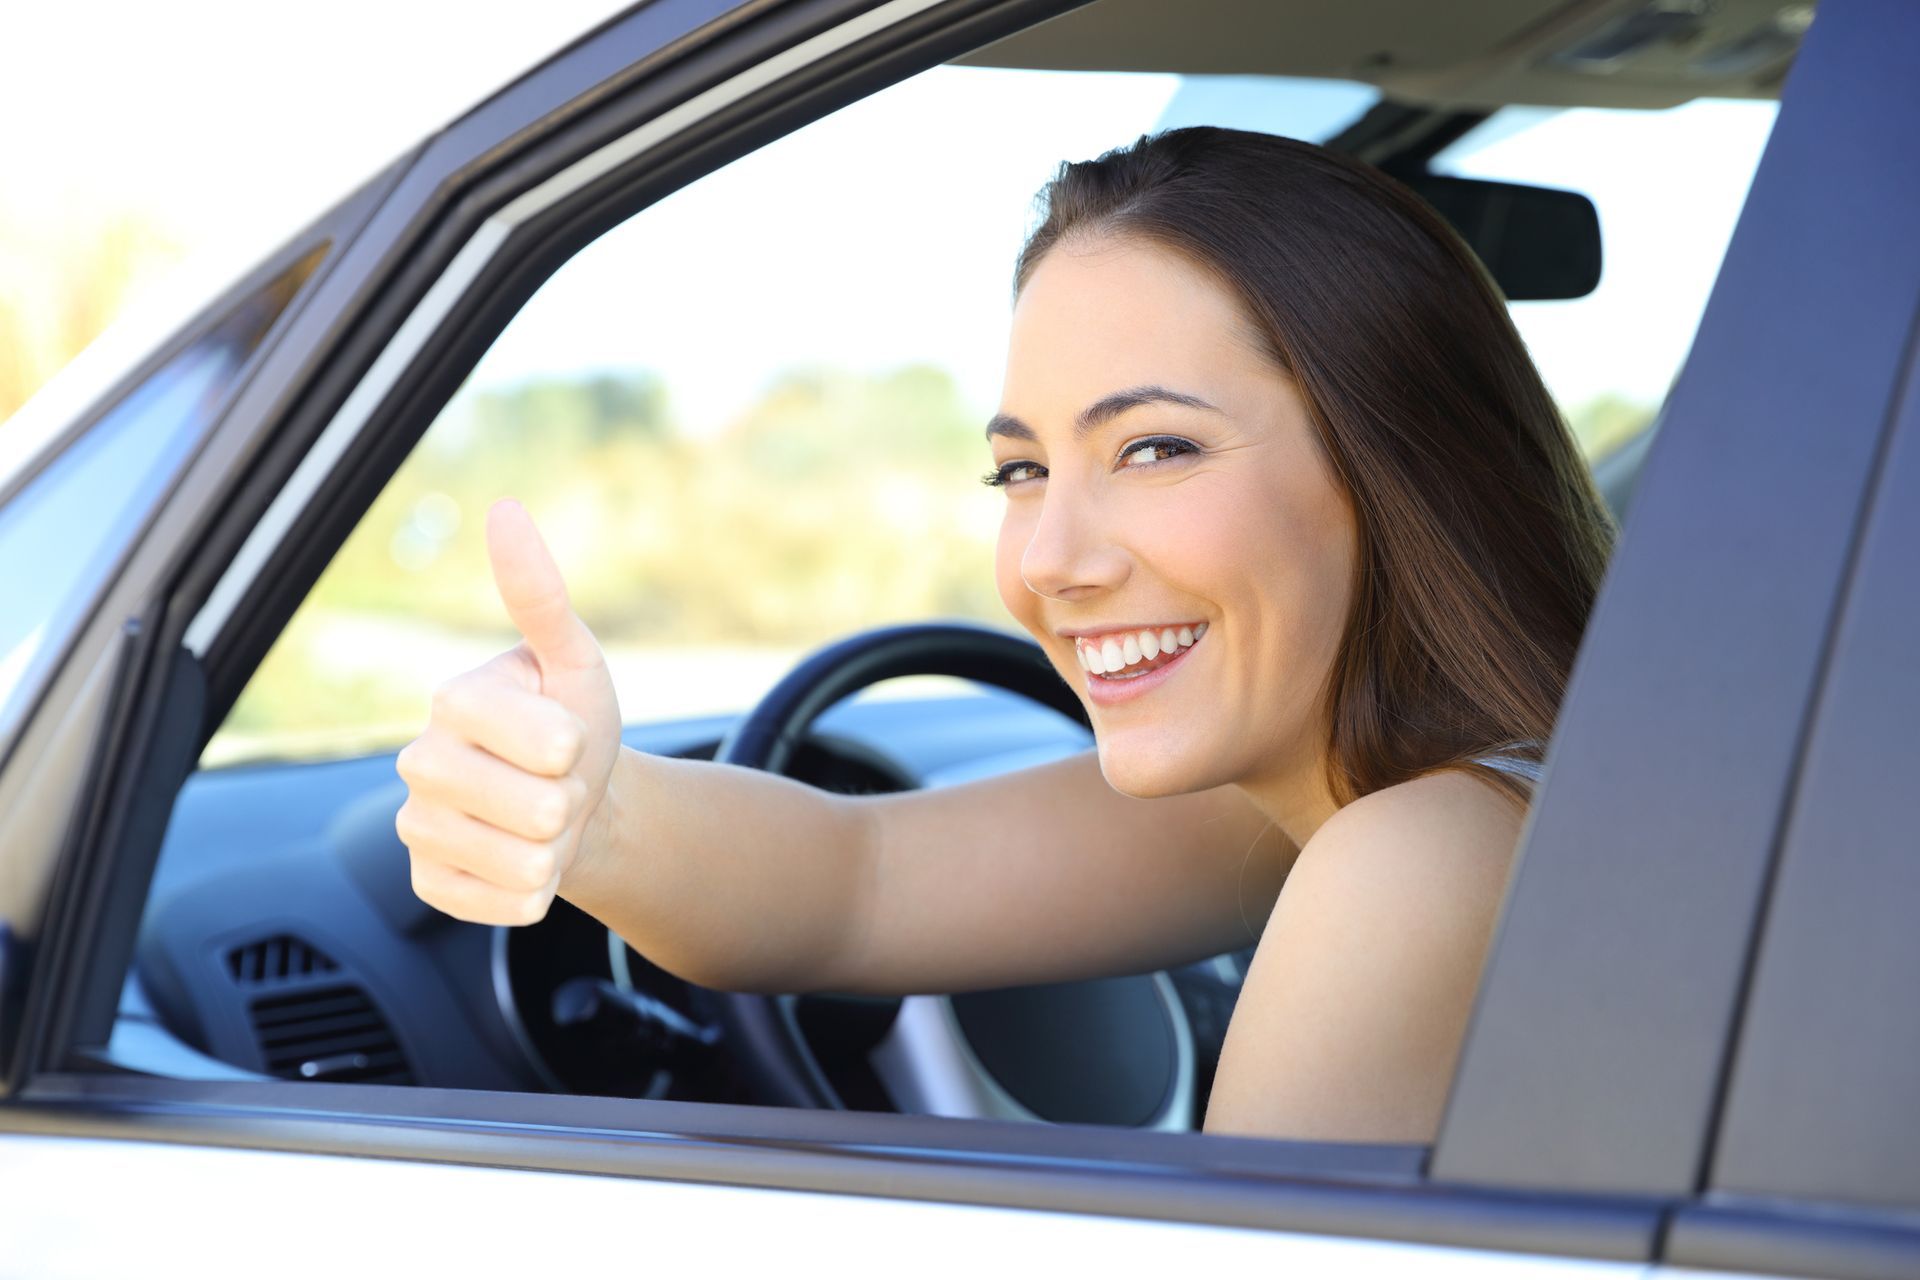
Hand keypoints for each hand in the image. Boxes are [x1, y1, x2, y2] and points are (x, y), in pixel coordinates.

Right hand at [394, 498, 622, 925]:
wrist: (575, 804)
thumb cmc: (573, 723)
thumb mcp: (575, 661)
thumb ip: (541, 596)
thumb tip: (506, 509)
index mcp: (454, 700)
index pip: (547, 741)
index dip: (575, 746)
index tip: (567, 736)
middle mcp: (419, 761)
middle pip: (535, 809)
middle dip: (570, 803)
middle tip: (556, 786)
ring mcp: (417, 827)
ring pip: (523, 863)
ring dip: (554, 850)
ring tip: (541, 823)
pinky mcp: (428, 884)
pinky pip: (503, 906)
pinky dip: (533, 894)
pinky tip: (520, 862)